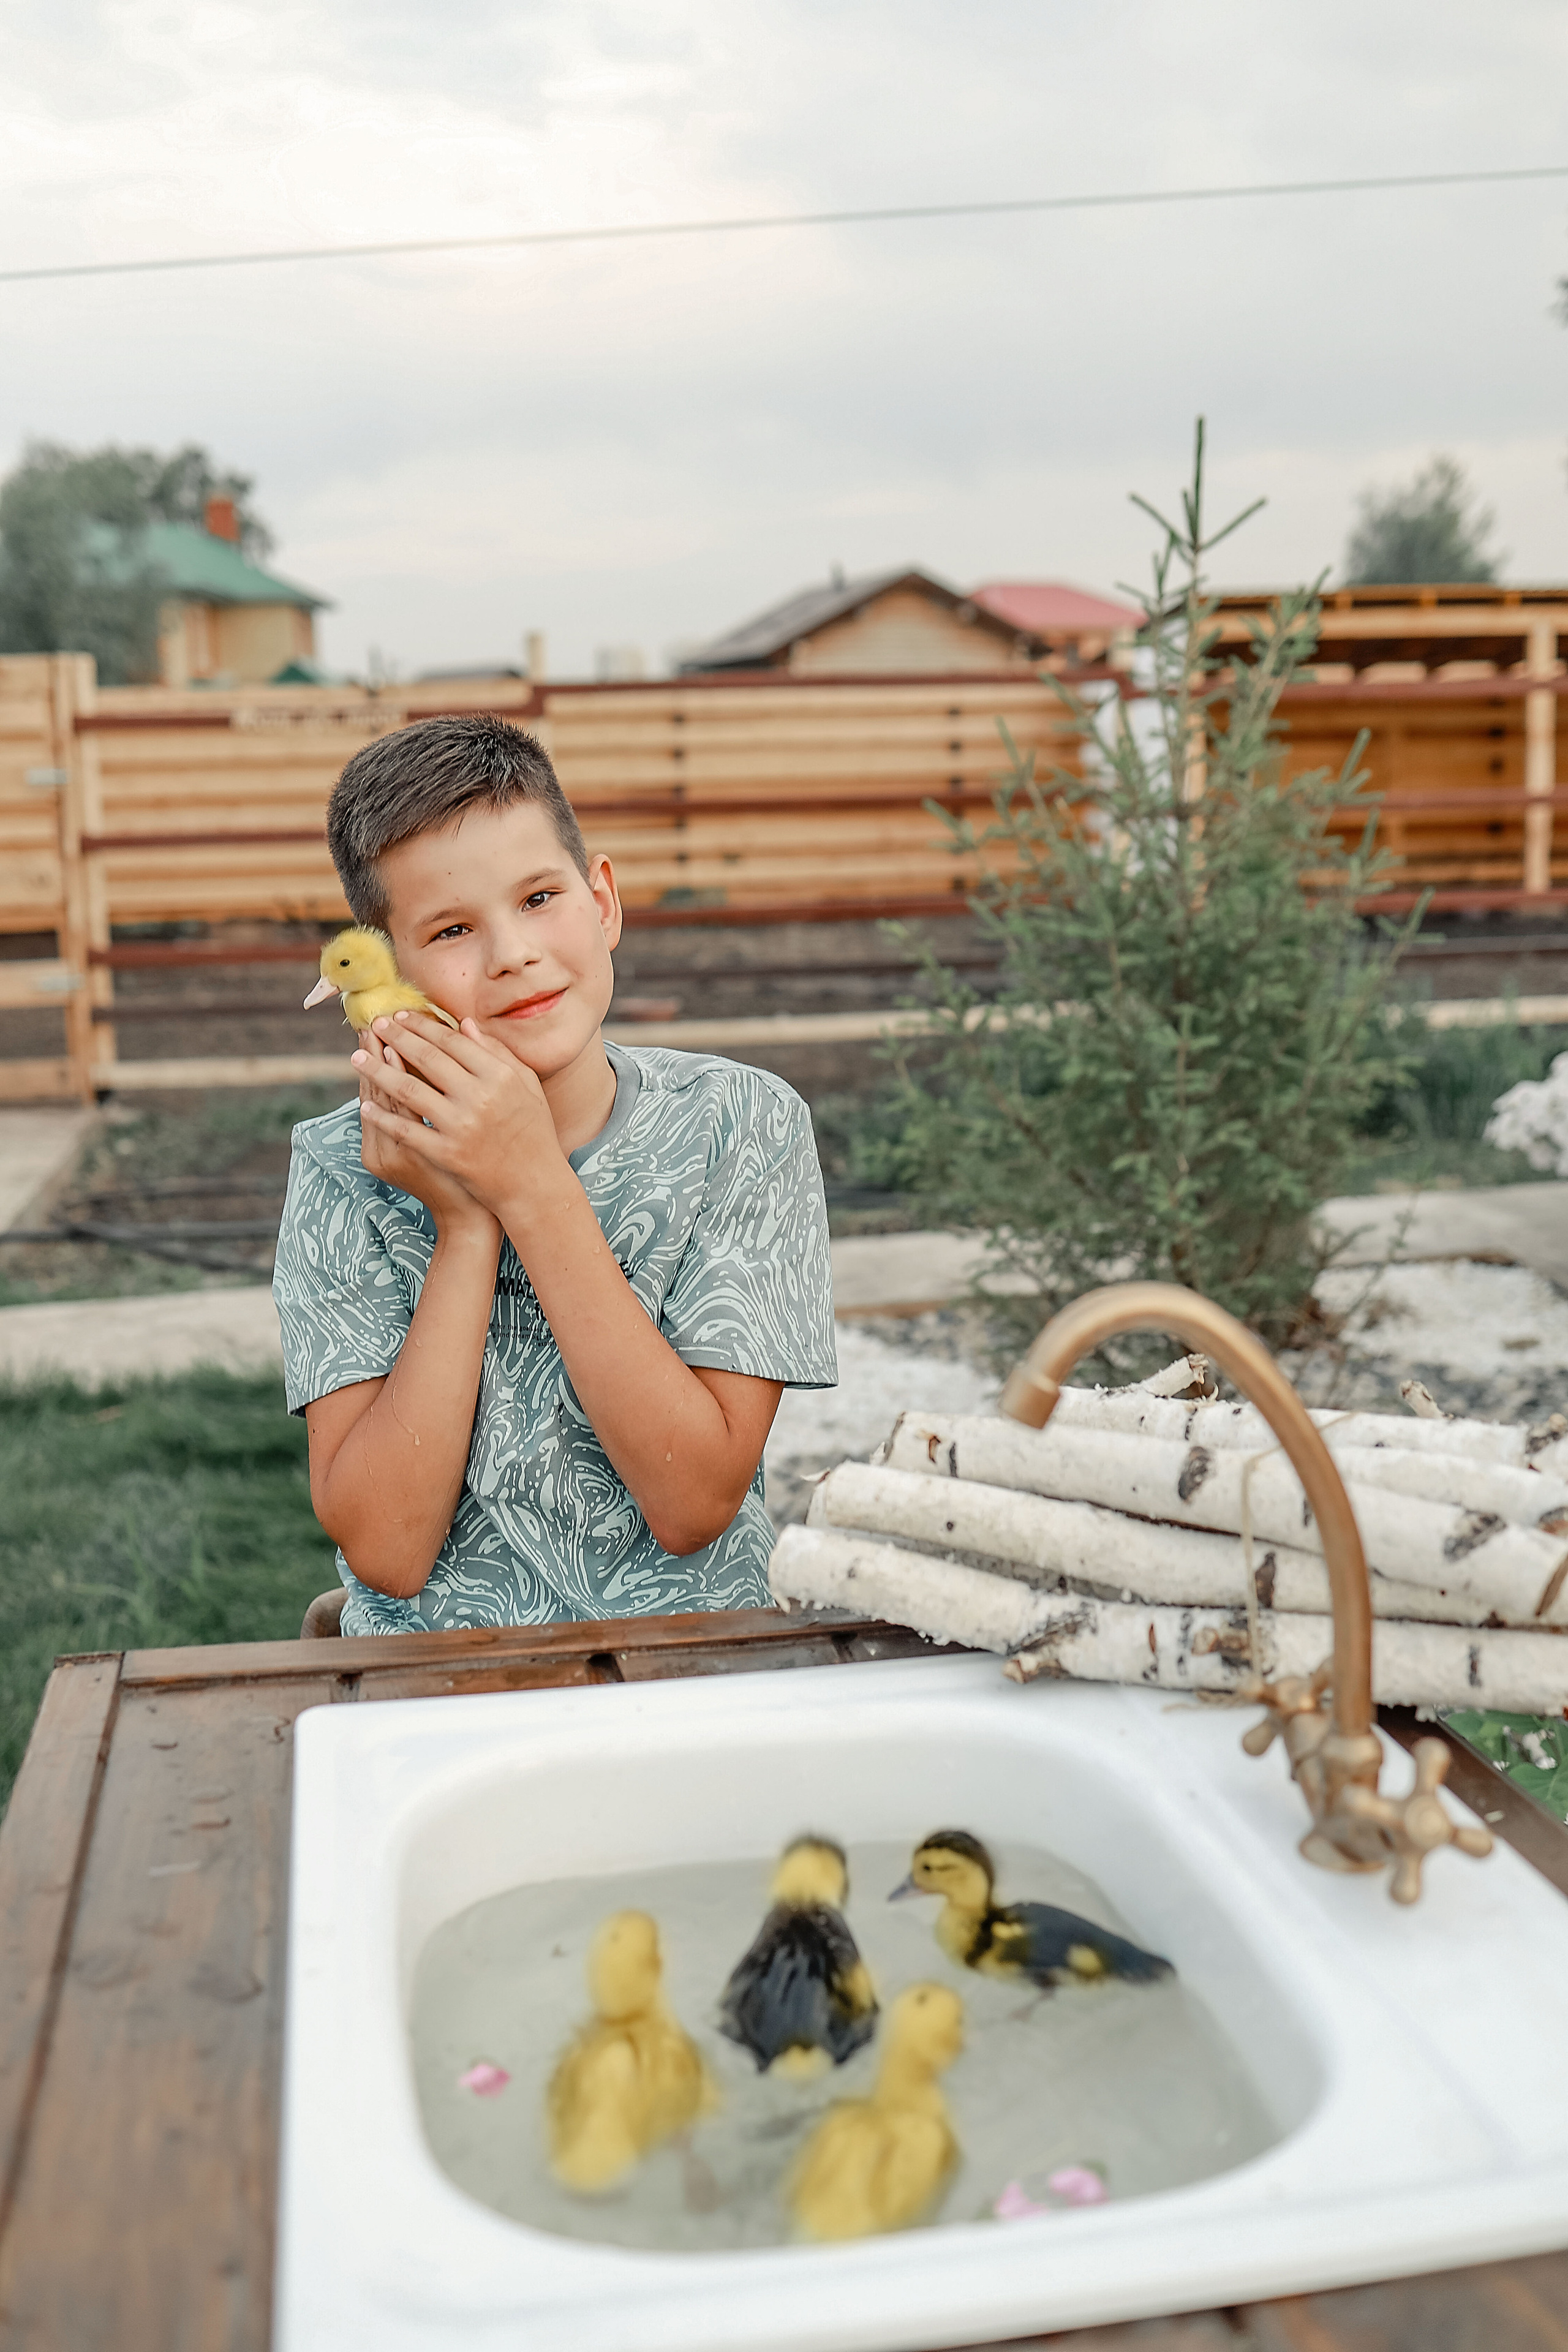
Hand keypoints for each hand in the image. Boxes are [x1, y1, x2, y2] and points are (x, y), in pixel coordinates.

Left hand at [354, 1012, 566, 1220]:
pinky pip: (406, 1130)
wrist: (533, 1184)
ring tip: (357, 1058)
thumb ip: (497, 1052)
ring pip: (409, 1091)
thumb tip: (464, 1023)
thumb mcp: (525, 1085)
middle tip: (375, 1025)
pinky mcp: (446, 1153)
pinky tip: (365, 1104)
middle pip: (428, 1060)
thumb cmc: (532, 1130)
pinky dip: (383, 1117)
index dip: (423, 1026)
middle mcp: (480, 1098)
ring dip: (378, 1072)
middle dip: (396, 1039)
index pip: (453, 1042)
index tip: (401, 1016)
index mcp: (500, 1076)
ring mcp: (460, 1127)